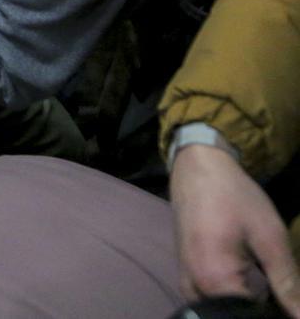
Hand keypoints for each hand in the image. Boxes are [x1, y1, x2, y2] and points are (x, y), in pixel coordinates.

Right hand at [170, 144, 299, 316]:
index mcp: (214, 281)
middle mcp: (193, 289)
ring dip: (247, 306)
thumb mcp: (270, 238)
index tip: (287, 293)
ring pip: (222, 311)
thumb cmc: (234, 198)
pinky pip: (211, 301)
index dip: (277, 312)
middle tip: (278, 284)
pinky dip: (234, 298)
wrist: (197, 170)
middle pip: (233, 316)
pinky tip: (252, 282)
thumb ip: (288, 283)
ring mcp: (187, 283)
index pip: (251, 317)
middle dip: (260, 309)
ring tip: (269, 287)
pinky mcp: (188, 276)